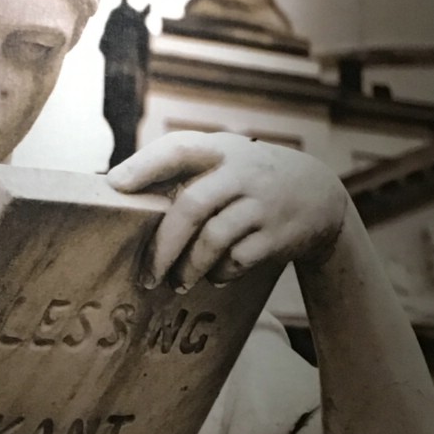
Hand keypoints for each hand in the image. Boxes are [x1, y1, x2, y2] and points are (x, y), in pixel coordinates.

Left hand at [106, 131, 346, 290]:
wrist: (318, 194)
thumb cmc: (249, 179)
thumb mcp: (224, 159)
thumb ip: (183, 170)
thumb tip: (117, 190)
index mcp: (219, 150)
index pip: (178, 150)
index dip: (144, 166)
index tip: (114, 186)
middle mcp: (241, 173)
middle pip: (192, 206)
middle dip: (163, 246)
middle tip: (147, 274)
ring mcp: (260, 204)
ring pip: (214, 239)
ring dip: (190, 267)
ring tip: (177, 283)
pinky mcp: (276, 234)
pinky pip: (239, 259)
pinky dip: (221, 273)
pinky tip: (214, 277)